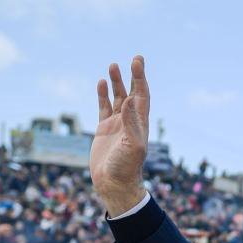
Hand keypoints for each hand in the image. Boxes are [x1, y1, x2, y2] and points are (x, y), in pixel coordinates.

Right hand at [91, 56, 149, 215]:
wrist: (114, 184)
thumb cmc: (126, 168)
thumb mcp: (133, 145)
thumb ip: (131, 123)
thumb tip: (129, 99)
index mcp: (139, 123)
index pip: (141, 95)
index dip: (140, 79)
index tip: (137, 62)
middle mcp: (130, 121)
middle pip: (132, 93)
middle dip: (133, 76)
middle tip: (134, 58)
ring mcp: (116, 125)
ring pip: (117, 98)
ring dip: (116, 83)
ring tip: (112, 66)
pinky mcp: (104, 130)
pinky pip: (104, 107)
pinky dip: (103, 95)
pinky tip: (101, 83)